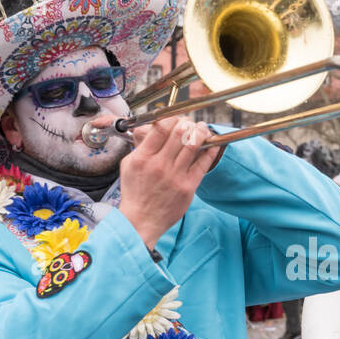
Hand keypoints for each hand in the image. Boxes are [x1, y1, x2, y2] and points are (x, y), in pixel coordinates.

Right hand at [115, 115, 220, 249]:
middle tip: (190, 123)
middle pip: (179, 132)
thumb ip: (140, 146)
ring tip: (202, 128)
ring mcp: (175, 176)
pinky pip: (203, 164)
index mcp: (143, 157)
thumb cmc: (135, 192)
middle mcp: (159, 165)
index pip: (161, 127)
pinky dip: (210, 151)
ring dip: (201, 132)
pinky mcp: (188, 187)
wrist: (141, 220)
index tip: (176, 118)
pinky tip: (211, 145)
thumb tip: (152, 128)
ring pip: (193, 145)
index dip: (172, 118)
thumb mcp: (128, 164)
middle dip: (187, 123)